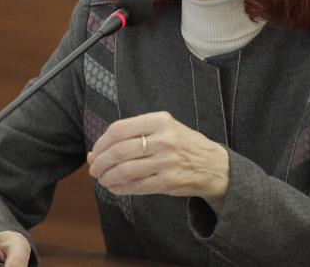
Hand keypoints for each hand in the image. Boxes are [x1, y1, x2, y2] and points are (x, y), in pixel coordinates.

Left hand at [87, 111, 228, 211]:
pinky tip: (115, 187)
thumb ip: (132, 136)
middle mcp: (164, 139)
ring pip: (125, 171)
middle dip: (100, 163)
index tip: (96, 151)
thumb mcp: (163, 129)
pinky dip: (120, 188)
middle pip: (119, 151)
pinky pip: (136, 186)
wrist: (214, 165)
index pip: (119, 129)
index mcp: (160, 120)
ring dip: (107, 178)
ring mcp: (167, 161)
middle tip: (94, 169)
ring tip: (103, 179)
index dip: (101, 142)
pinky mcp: (169, 182)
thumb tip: (95, 153)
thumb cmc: (182, 144)